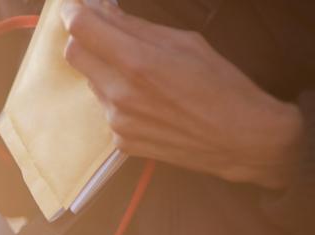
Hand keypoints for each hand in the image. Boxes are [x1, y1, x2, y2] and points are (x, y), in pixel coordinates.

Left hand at [61, 0, 302, 189]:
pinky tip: (149, 99)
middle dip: (83, 37)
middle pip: (75, 55)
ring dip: (104, 68)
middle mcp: (120, 94)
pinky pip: (107, 109)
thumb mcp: (185, 43)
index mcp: (137, 62)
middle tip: (100, 28)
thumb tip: (105, 12)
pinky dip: (118, 97)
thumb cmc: (222, 85)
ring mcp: (118, 121)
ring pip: (92, 82)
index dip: (73, 12)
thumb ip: (138, 28)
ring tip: (140, 69)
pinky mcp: (121, 141)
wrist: (241, 139)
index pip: (82, 29)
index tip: (74, 6)